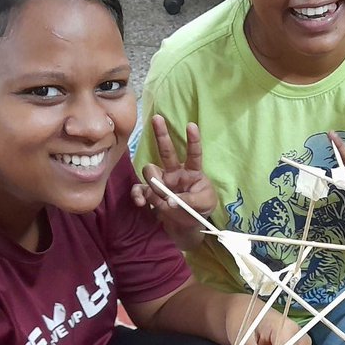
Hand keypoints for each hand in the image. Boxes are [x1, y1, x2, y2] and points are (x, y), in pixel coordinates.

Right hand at [131, 116, 217, 248]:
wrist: (187, 226)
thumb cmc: (200, 210)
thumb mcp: (205, 204)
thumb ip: (191, 201)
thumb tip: (170, 201)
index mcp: (192, 172)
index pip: (194, 154)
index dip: (193, 140)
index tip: (191, 125)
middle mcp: (175, 172)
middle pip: (166, 151)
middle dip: (161, 134)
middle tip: (157, 118)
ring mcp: (161, 182)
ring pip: (150, 171)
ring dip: (155, 183)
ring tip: (164, 199)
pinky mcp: (150, 194)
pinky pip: (140, 190)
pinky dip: (139, 195)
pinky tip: (142, 203)